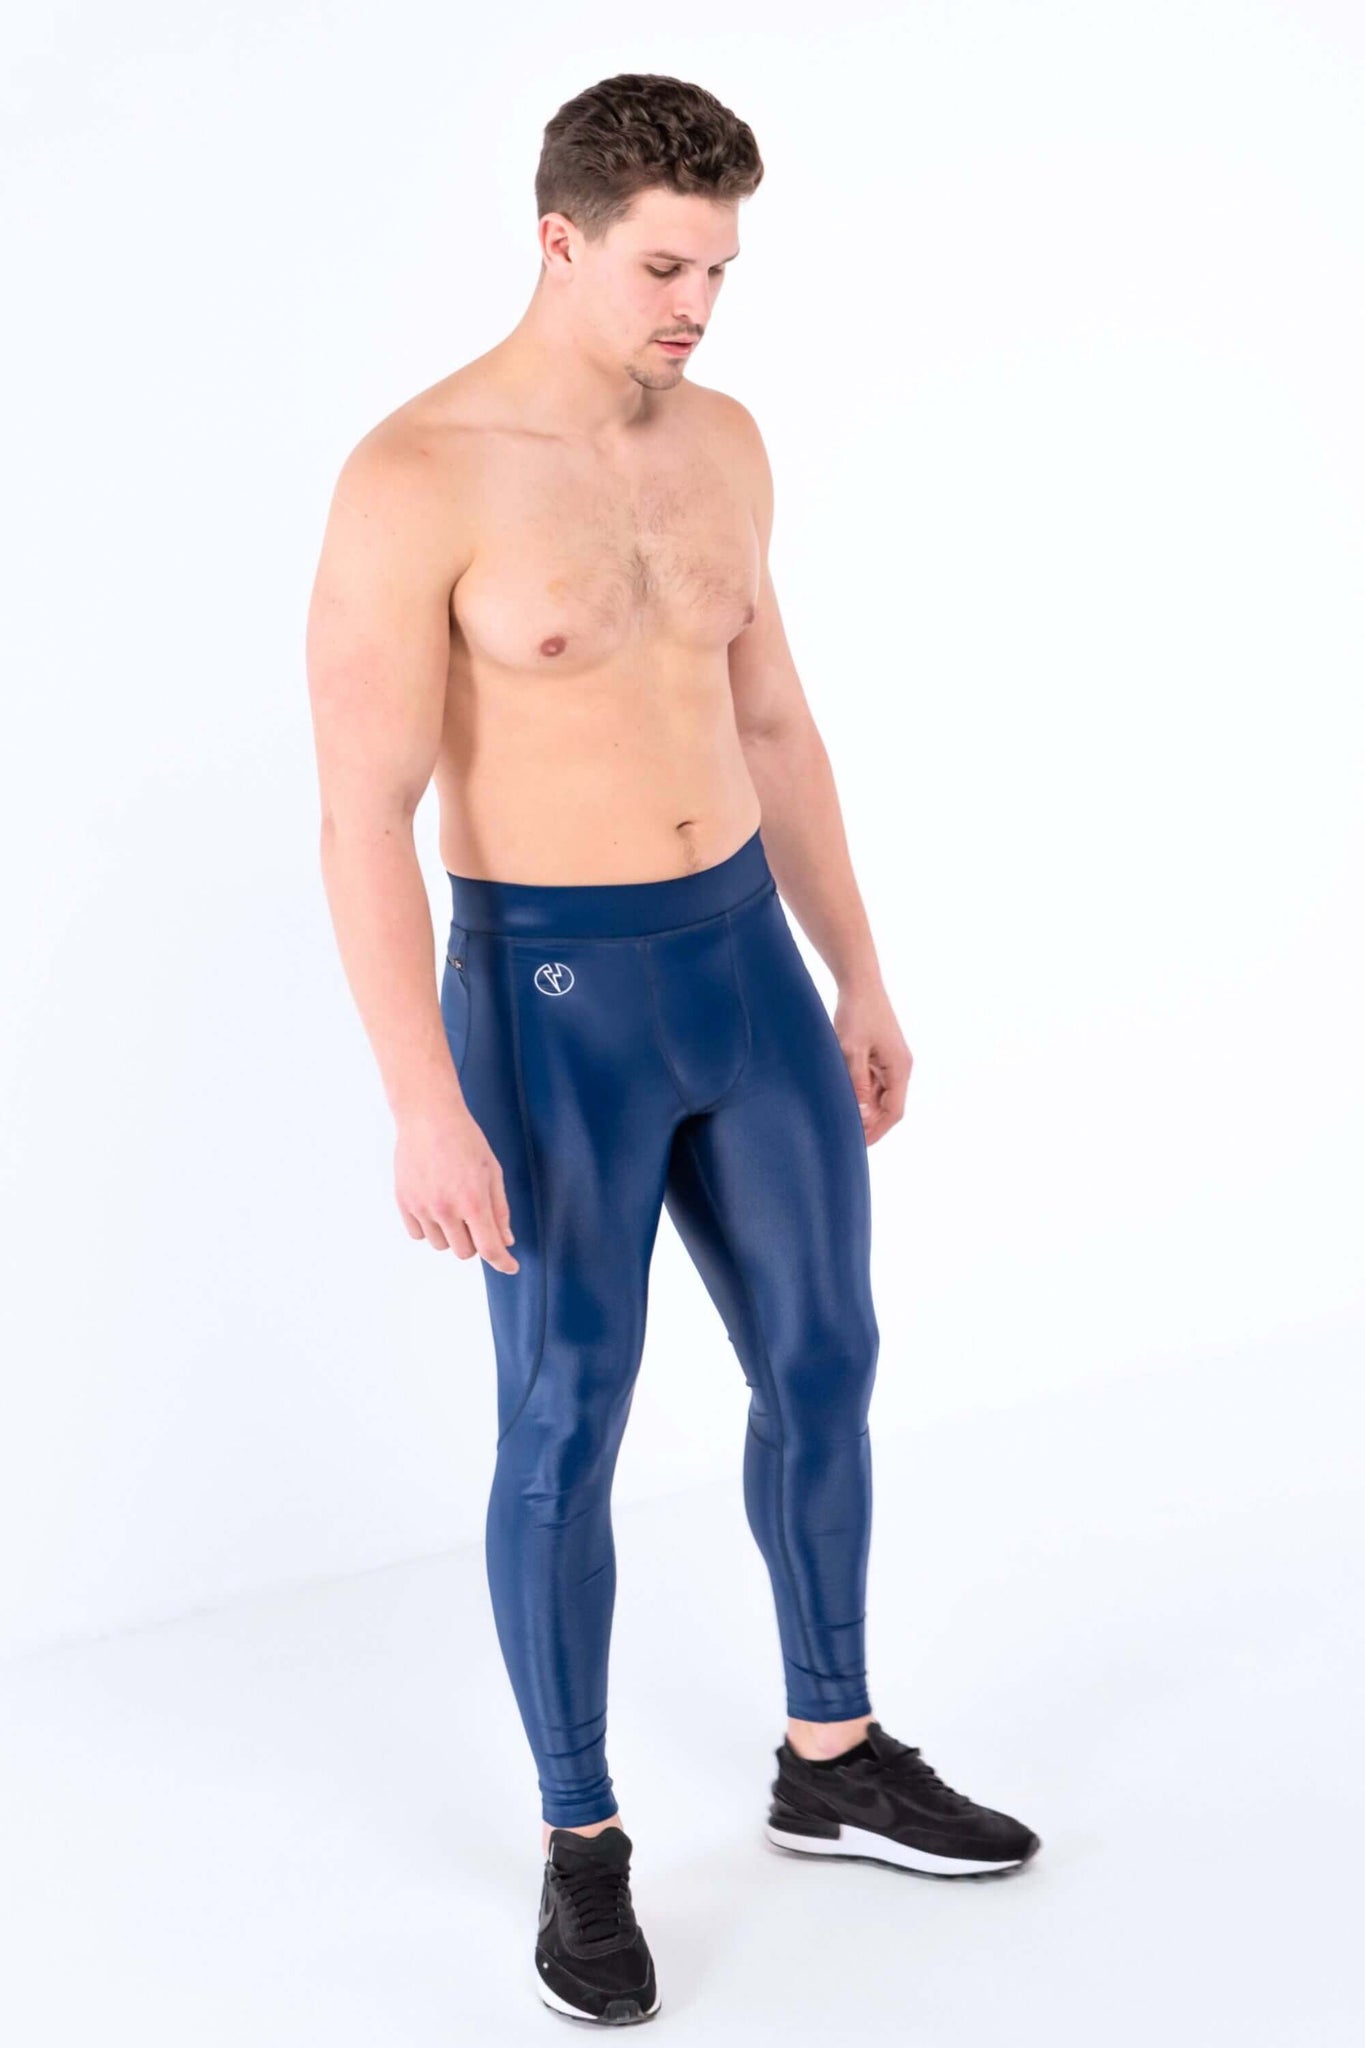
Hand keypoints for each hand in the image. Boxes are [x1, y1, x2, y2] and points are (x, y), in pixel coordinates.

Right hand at [394, 1104, 519, 1272]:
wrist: (428, 1117)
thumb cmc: (465, 1140)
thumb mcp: (492, 1172)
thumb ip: (499, 1209)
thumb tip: (505, 1240)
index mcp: (473, 1202)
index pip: (489, 1248)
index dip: (503, 1262)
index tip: (510, 1266)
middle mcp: (446, 1210)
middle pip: (464, 1252)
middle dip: (475, 1241)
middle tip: (475, 1218)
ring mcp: (422, 1208)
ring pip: (440, 1245)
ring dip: (451, 1235)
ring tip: (452, 1205)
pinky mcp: (403, 1203)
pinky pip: (418, 1234)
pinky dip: (429, 1228)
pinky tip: (434, 1207)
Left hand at [833, 982, 912, 1145]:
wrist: (860, 984)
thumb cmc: (856, 1013)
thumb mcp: (852, 1050)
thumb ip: (857, 1082)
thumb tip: (863, 1114)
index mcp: (900, 1067)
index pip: (893, 1111)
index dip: (877, 1130)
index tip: (858, 1143)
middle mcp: (900, 1067)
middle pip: (889, 1107)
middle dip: (871, 1124)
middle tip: (846, 1136)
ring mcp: (892, 1062)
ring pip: (881, 1096)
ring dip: (865, 1109)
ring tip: (842, 1120)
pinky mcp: (882, 1056)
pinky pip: (874, 1083)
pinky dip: (861, 1094)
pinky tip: (844, 1098)